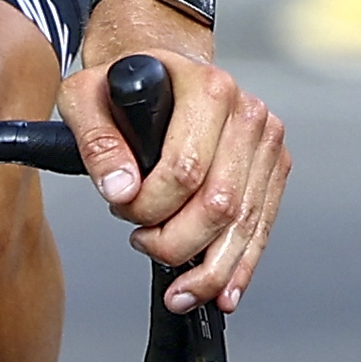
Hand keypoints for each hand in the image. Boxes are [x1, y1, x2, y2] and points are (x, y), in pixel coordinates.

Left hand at [61, 36, 289, 314]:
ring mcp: (267, 140)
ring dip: (211, 268)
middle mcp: (248, 112)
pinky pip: (262, 224)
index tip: (122, 211)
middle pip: (220, 203)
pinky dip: (243, 263)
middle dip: (178, 241)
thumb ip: (95, 142)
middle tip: (143, 243)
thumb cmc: (123, 84)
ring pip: (245, 222)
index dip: (149, 207)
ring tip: (181, 294)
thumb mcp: (85, 97)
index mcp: (208, 88)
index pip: (186, 170)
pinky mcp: (275, 164)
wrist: (162, 67)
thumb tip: (121, 190)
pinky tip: (224, 290)